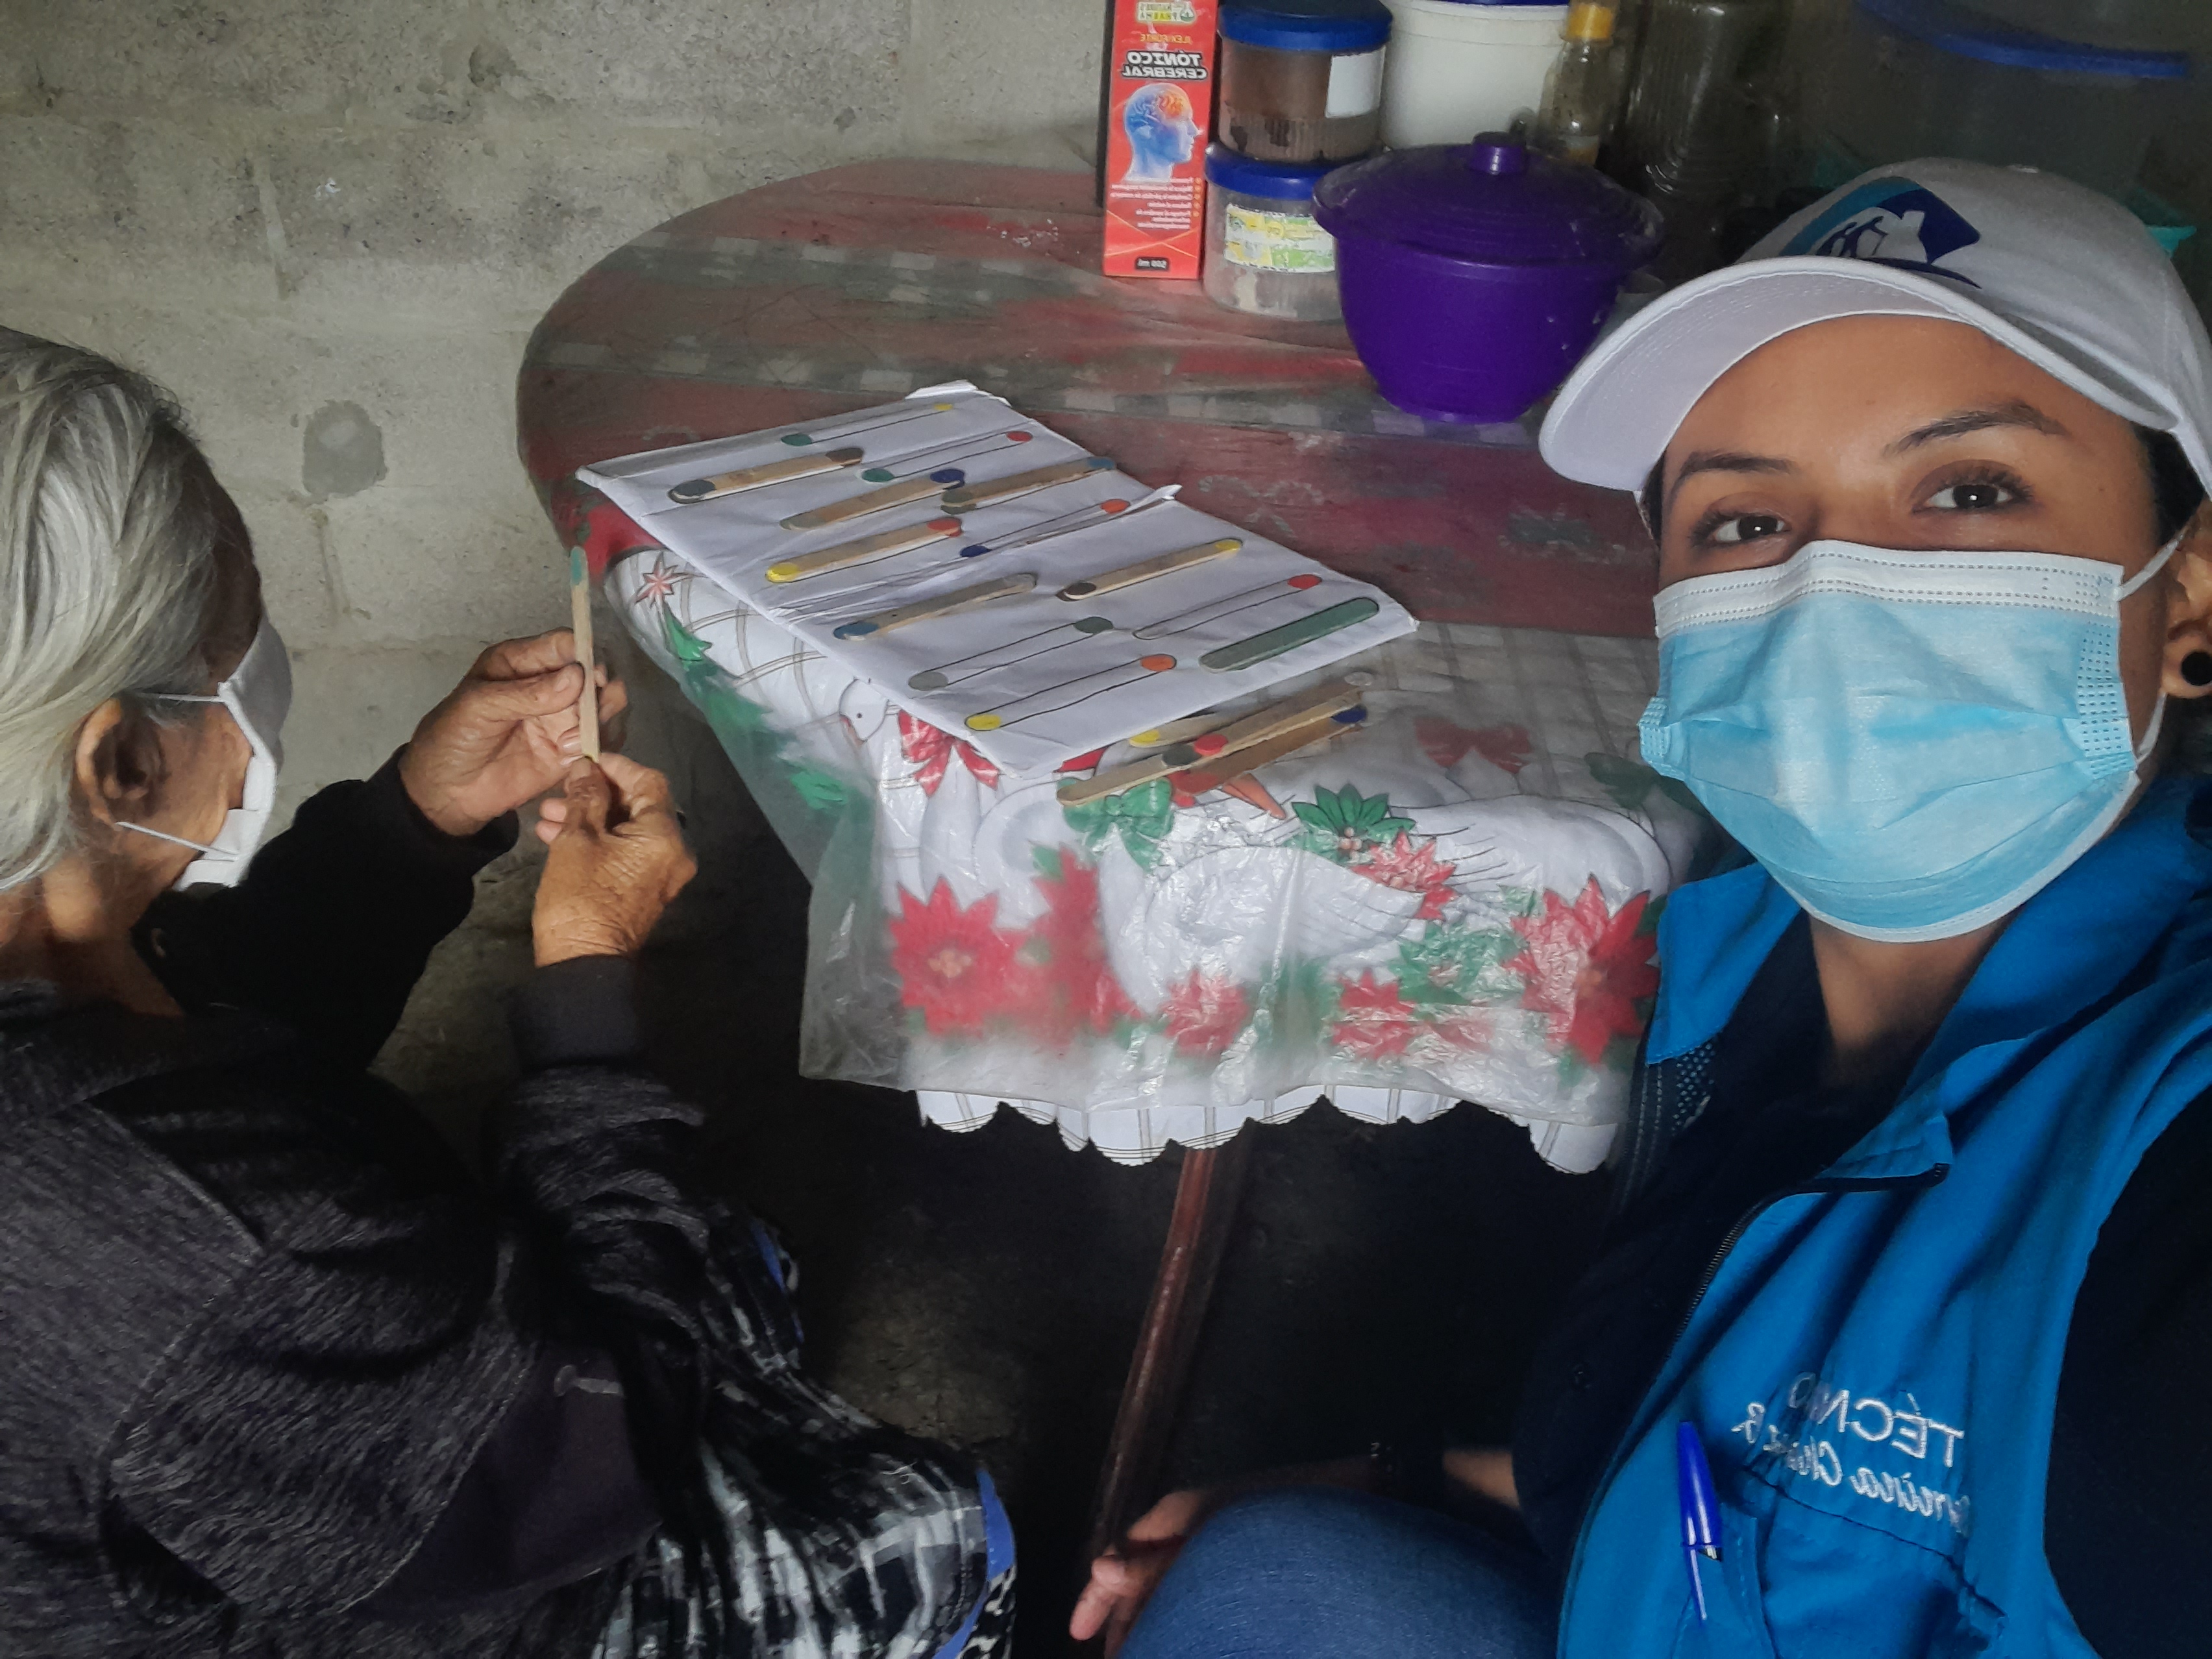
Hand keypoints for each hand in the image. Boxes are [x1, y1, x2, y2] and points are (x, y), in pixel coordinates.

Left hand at [399, 630, 629, 837]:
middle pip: (598, 674)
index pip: (567, 644)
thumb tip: (577, 677)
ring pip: (608, 707)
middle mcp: (551, 685)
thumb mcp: (478, 706)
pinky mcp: (572, 750)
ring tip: (569, 743)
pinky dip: (599, 746)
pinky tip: (570, 758)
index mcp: (524, 662)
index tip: (594, 676)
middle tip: (591, 713)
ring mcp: (564, 718)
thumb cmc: (452, 738)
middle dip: (603, 691)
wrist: (447, 792)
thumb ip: (526, 693)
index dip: (586, 654)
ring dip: (602, 721)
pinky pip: (604, 741)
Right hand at [531, 754, 695, 965]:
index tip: (584, 762)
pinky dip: (597, 840)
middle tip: (560, 791)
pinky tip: (556, 835)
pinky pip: (625, 851)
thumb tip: (586, 768)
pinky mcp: (644, 888)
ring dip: (590, 817)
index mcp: (665, 836)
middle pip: (639, 805)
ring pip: (627, 829)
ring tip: (548, 814)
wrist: (582, 964)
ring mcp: (660, 873)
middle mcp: (674, 852)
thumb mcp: (577, 839)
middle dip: (597, 794)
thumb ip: (586, 797)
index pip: (649, 782)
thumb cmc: (580, 898)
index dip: (616, 766)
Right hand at [1069, 1454, 1381, 1652]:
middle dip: (1129, 1616)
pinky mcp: (1255, 1558)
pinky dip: (1192, 1613)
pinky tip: (1200, 1636)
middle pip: (1149, 1573)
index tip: (1081, 1635)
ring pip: (1179, 1583)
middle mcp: (1198, 1523)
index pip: (1123, 1553)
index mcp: (1180, 1513)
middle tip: (1120, 1657)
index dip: (1099, 1597)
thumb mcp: (1207, 1547)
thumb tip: (1099, 1570)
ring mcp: (1227, 1539)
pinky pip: (1207, 1587)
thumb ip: (1154, 1566)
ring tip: (1158, 1650)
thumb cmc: (1276, 1527)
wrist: (1354, 1503)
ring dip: (1162, 1618)